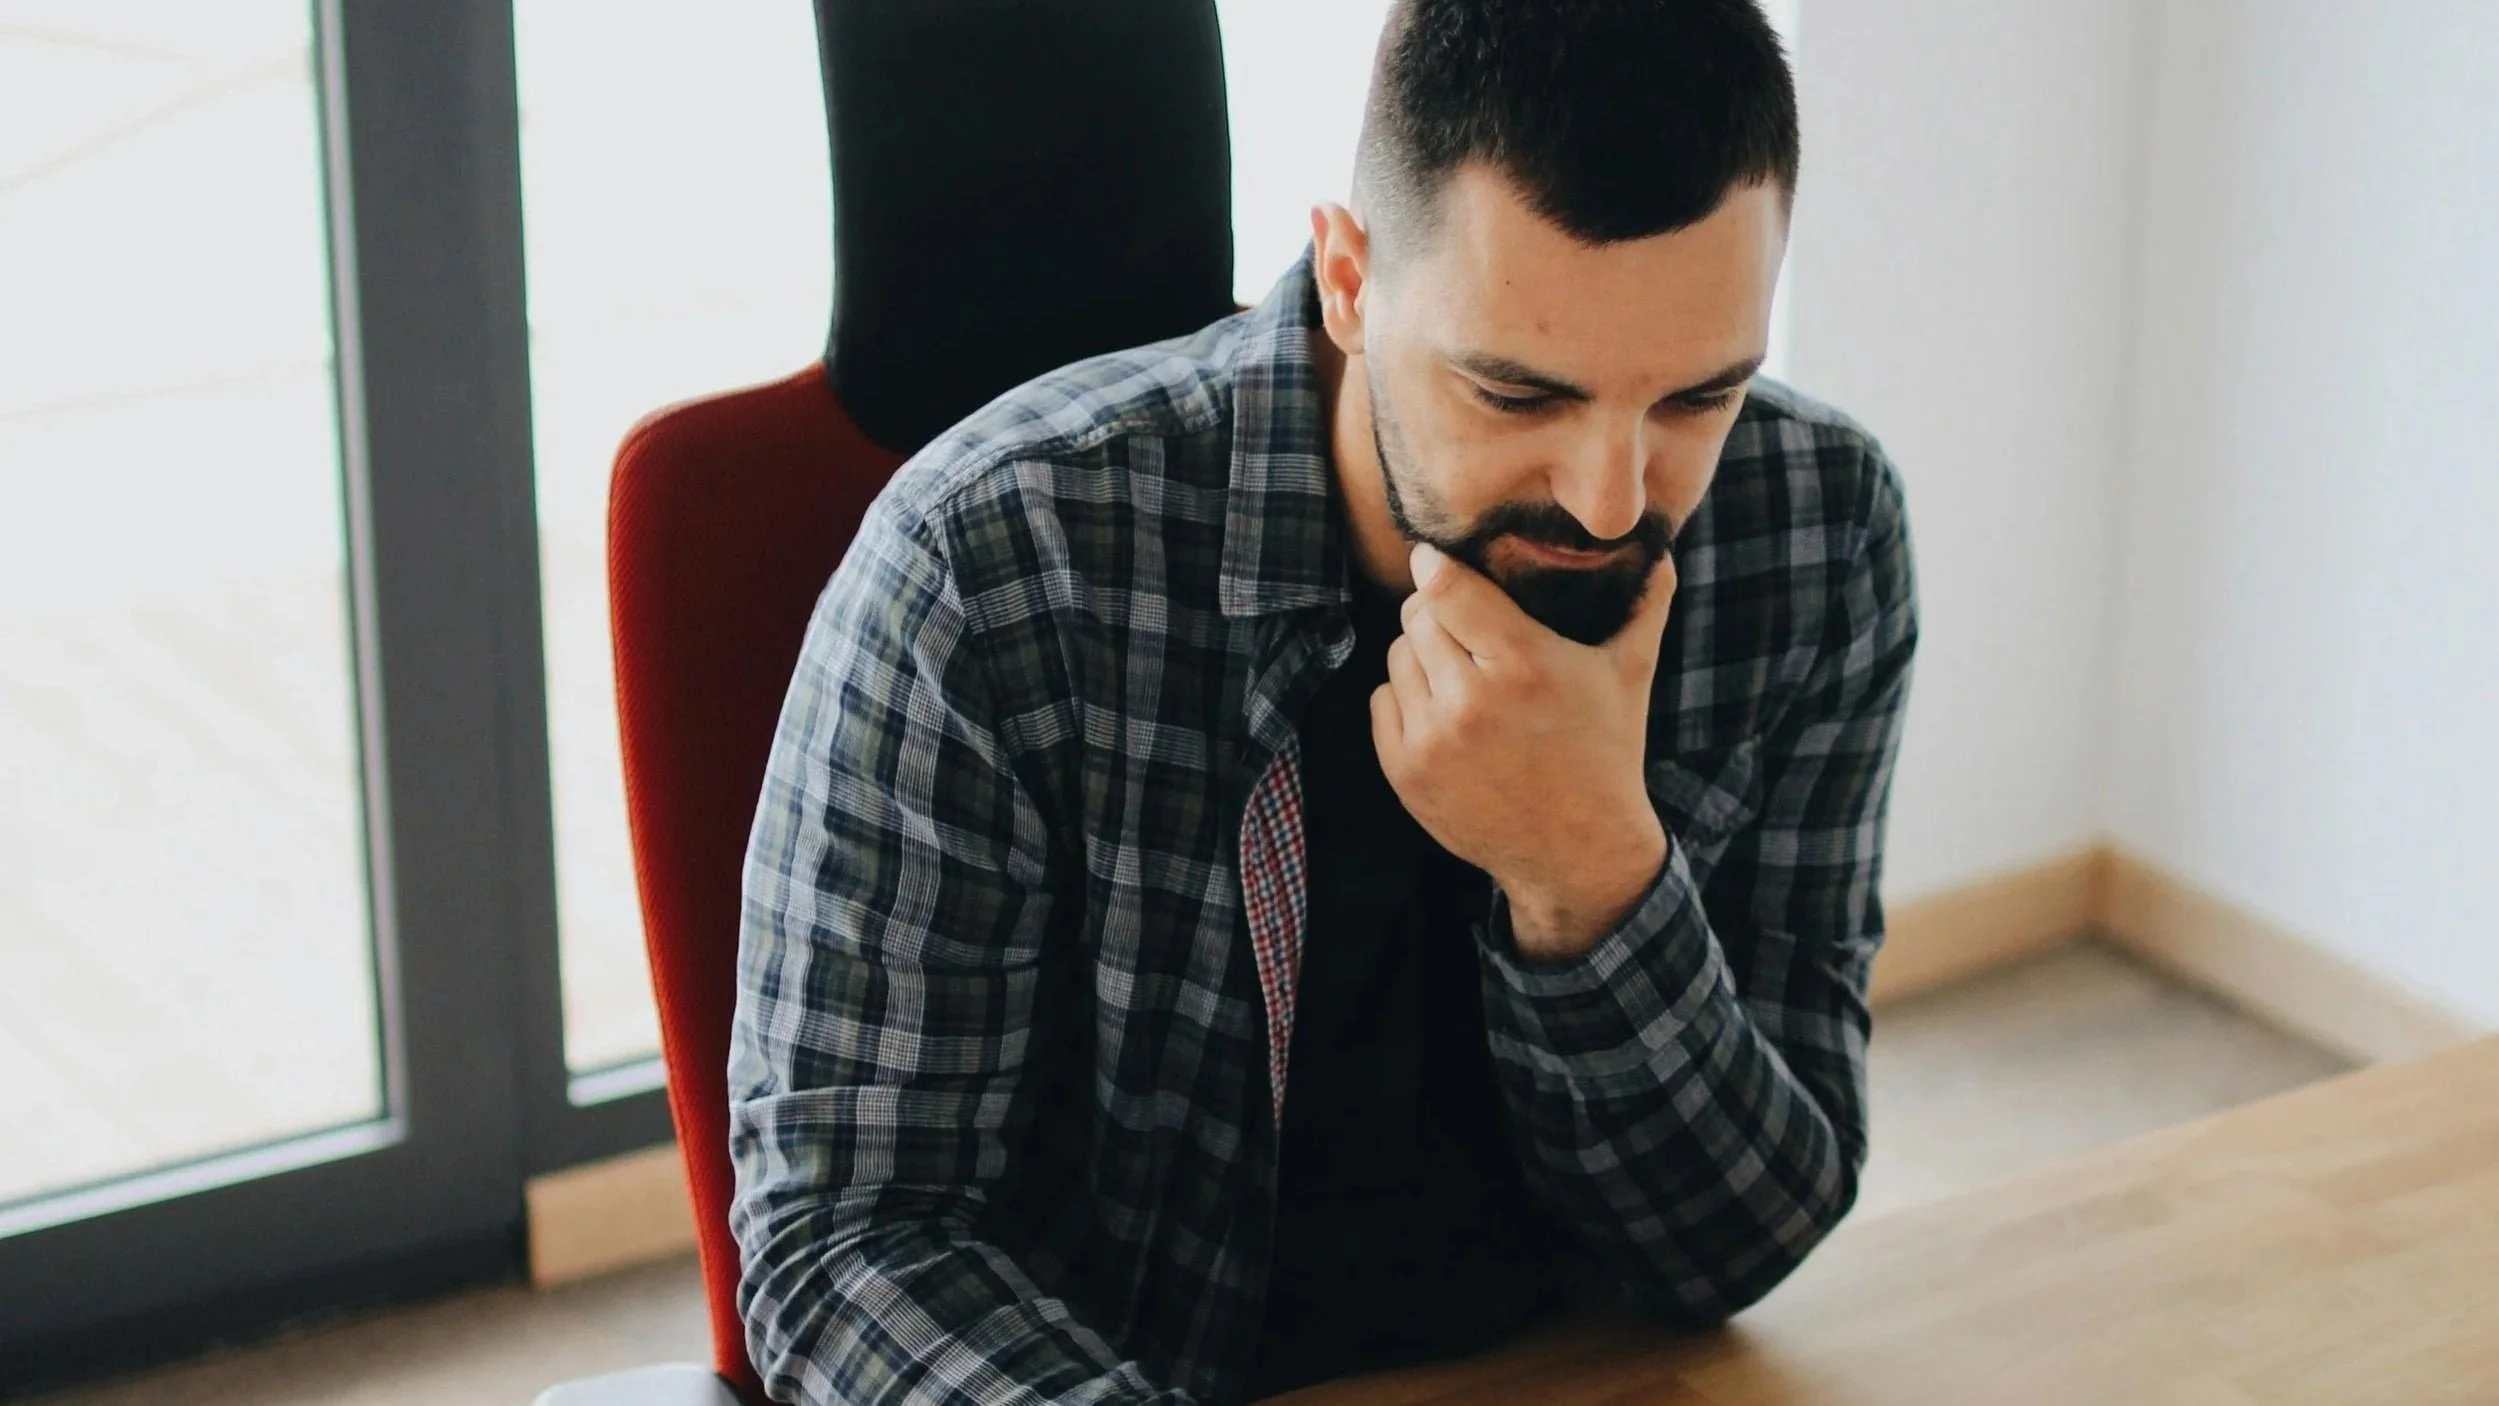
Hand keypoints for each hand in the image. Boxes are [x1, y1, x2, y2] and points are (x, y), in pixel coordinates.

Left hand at [1371, 541, 1677, 961]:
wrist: (1576, 851)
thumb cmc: (1606, 753)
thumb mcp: (1631, 675)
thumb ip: (1646, 606)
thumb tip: (1664, 552)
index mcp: (1524, 665)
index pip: (1447, 588)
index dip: (1435, 565)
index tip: (1433, 558)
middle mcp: (1470, 701)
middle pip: (1417, 616)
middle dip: (1437, 611)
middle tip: (1463, 624)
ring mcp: (1432, 739)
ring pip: (1397, 655)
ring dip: (1422, 655)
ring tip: (1462, 672)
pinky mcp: (1405, 771)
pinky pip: (1382, 700)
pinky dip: (1406, 697)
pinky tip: (1445, 711)